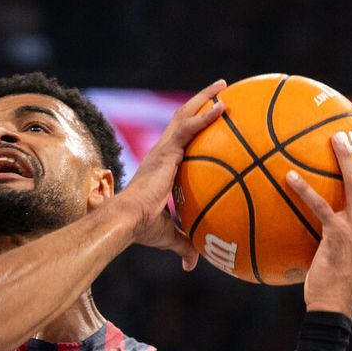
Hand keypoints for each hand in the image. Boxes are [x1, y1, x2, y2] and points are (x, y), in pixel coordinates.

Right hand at [115, 80, 228, 269]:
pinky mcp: (166, 151)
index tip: (209, 118)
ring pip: (185, 114)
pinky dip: (207, 116)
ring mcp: (163, 149)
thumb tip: (193, 264)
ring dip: (205, 98)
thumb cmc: (143, 229)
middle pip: (182, 118)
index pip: (180, 141)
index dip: (194, 127)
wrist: (127, 221)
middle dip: (201, 101)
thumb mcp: (171, 236)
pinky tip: (224, 107)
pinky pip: (190, 128)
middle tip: (221, 90)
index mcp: (162, 167)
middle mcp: (162, 153)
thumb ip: (185, 244)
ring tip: (224, 85)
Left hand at [285, 132, 351, 315]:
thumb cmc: (335, 282)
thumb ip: (344, 233)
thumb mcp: (348, 254)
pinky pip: (320, 206)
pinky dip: (305, 189)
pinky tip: (289, 177)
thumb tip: (326, 220)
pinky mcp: (337, 236)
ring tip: (333, 139)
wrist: (334, 305)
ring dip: (345, 159)